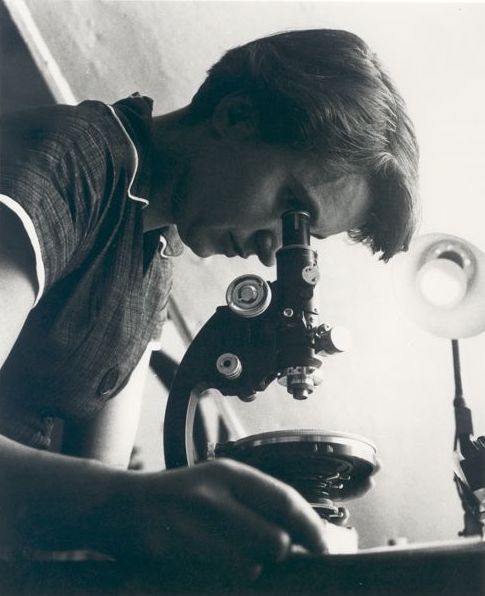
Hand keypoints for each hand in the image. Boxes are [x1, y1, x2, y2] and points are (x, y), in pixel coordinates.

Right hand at [103, 459, 328, 581]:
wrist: (118, 504)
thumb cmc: (175, 497)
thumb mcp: (215, 485)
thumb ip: (252, 503)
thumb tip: (296, 533)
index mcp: (228, 473)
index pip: (285, 501)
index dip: (311, 528)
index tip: (324, 547)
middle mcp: (214, 494)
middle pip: (275, 540)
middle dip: (280, 554)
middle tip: (274, 556)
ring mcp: (191, 524)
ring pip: (251, 565)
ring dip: (251, 569)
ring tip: (234, 559)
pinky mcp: (172, 551)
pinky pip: (217, 578)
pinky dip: (223, 578)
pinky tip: (209, 566)